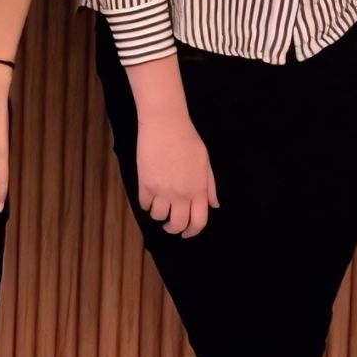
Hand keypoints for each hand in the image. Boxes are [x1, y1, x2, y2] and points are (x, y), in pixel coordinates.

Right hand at [132, 107, 218, 239]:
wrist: (165, 123)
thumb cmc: (188, 139)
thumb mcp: (205, 162)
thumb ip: (210, 186)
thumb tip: (213, 205)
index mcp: (199, 189)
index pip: (198, 222)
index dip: (192, 232)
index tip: (186, 232)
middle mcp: (182, 194)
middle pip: (177, 224)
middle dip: (173, 228)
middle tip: (169, 224)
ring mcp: (163, 190)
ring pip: (158, 216)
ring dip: (158, 214)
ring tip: (158, 206)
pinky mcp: (145, 184)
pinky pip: (144, 204)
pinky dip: (146, 204)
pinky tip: (148, 196)